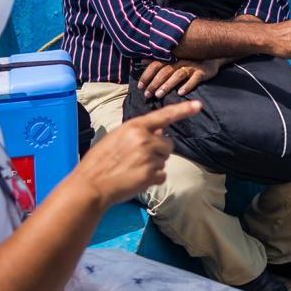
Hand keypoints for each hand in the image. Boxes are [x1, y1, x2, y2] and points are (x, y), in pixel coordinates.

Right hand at [74, 99, 199, 205]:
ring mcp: (149, 157)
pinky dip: (153, 179)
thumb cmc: (99, 161)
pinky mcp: (151, 175)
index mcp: (134, 126)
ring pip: (164, 160)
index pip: (163, 115)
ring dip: (154, 166)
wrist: (91, 185)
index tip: (198, 106)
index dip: (182, 110)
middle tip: (139, 159)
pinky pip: (162, 175)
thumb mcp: (116, 138)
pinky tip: (136, 179)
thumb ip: (138, 133)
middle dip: (159, 151)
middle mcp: (145, 139)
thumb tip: (159, 132)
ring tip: (133, 170)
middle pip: (168, 144)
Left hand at [137, 58, 223, 98]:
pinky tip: (181, 93)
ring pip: (178, 75)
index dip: (147, 75)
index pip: (156, 64)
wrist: (213, 56)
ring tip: (158, 95)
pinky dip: (187, 86)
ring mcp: (192, 66)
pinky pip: (194, 79)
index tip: (140, 86)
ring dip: (167, 85)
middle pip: (165, 71)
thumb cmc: (190, 58)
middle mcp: (181, 60)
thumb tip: (142, 61)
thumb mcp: (175, 57)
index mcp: (172, 57)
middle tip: (147, 94)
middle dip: (154, 83)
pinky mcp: (202, 72)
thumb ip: (159, 60)